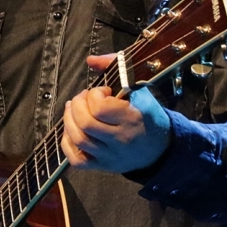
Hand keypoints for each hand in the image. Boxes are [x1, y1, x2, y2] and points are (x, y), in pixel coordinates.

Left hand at [60, 53, 172, 172]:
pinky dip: (67, 143)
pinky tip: (71, 130)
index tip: (101, 92)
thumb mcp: (140, 89)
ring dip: (69, 120)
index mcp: (133, 119)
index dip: (94, 95)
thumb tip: (90, 60)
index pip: (101, 108)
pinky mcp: (103, 167)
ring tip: (73, 109)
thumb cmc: (147, 115)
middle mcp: (121, 140)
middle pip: (85, 123)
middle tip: (83, 98)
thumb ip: (117, 68)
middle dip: (77, 105)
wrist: (159, 149)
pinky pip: (76, 160)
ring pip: (78, 140)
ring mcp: (110, 156)